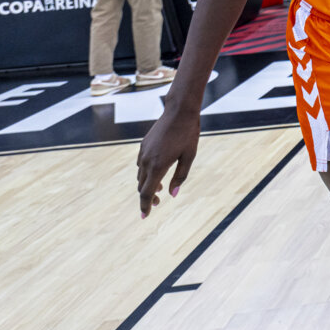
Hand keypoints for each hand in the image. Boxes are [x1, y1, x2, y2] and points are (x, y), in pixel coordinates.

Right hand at [136, 101, 200, 217]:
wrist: (179, 112)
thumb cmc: (188, 134)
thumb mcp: (189, 157)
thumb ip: (180, 176)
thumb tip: (172, 194)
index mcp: (158, 166)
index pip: (147, 193)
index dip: (145, 206)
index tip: (144, 217)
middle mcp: (146, 161)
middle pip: (142, 186)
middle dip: (148, 197)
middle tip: (158, 204)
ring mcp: (143, 152)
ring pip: (140, 175)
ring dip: (147, 185)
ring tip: (159, 189)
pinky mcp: (143, 145)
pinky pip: (140, 164)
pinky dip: (145, 173)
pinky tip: (156, 172)